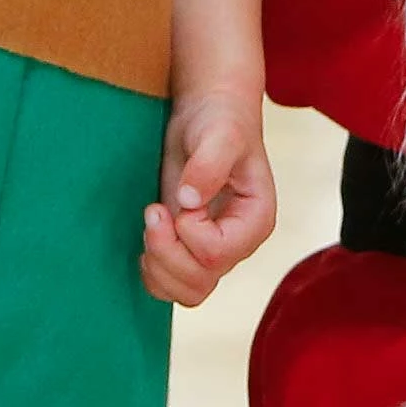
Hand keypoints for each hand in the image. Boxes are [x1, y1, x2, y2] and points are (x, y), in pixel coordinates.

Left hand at [138, 81, 276, 307]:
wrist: (208, 114)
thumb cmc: (220, 121)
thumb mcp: (219, 135)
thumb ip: (208, 165)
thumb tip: (189, 201)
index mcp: (256, 221)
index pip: (218, 253)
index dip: (188, 232)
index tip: (181, 196)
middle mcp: (239, 243)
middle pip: (200, 281)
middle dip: (166, 251)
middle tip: (154, 210)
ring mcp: (214, 250)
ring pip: (187, 292)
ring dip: (158, 268)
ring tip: (151, 226)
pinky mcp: (191, 250)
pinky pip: (172, 287)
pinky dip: (153, 274)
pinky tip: (149, 238)